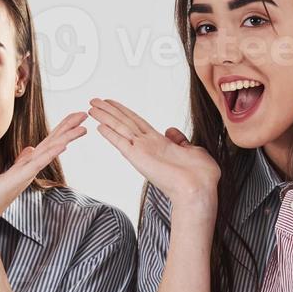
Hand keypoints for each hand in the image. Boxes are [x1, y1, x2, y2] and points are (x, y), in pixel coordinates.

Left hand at [0, 111, 85, 230]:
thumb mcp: (7, 173)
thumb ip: (21, 161)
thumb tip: (30, 149)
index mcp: (28, 165)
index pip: (48, 143)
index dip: (61, 129)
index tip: (75, 117)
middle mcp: (31, 169)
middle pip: (53, 144)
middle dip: (68, 129)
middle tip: (85, 115)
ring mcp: (26, 173)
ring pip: (49, 152)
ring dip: (66, 139)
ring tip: (81, 128)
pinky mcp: (18, 178)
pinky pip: (37, 163)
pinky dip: (50, 154)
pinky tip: (62, 146)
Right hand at [88, 98, 219, 211]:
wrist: (199, 190)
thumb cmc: (200, 176)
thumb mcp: (193, 150)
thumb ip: (180, 140)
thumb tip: (171, 130)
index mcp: (160, 143)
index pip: (137, 122)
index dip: (124, 111)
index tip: (112, 104)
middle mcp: (148, 146)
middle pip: (124, 122)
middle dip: (109, 111)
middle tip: (94, 101)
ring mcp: (142, 151)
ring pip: (120, 128)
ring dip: (105, 117)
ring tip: (92, 106)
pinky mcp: (138, 158)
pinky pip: (121, 143)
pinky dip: (110, 134)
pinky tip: (99, 126)